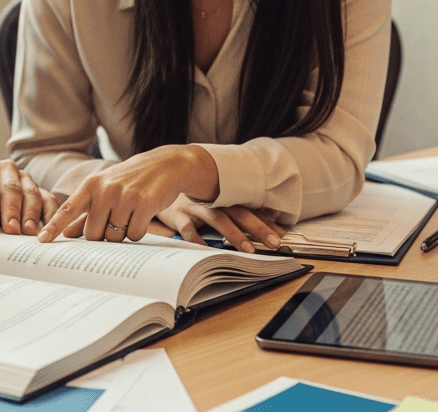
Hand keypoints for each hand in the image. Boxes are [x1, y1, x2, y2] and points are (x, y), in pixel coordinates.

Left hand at [0, 155, 59, 234]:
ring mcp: (24, 178)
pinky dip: (49, 215)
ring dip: (30, 214)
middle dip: (10, 210)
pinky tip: (46, 230)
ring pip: (30, 192)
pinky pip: (47, 199)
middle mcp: (4, 168)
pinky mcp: (39, 190)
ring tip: (27, 233)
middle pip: (10, 187)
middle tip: (10, 231)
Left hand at [37, 144, 218, 243]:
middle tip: (115, 219)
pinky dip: (138, 231)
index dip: (54, 226)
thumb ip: (85, 212)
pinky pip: (134, 234)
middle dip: (103, 234)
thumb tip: (67, 233)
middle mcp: (105, 189)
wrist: (165, 165)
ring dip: (122, 233)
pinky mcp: (144, 204)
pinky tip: (143, 215)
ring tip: (131, 213)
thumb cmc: (130, 179)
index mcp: (91, 184)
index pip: (68, 209)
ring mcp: (125, 196)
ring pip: (114, 236)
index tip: (42, 240)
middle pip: (93, 234)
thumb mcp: (105, 189)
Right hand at [157, 195, 287, 253]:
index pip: (249, 208)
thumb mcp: (209, 201)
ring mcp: (195, 206)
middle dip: (258, 227)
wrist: (154, 185)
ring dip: (235, 234)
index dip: (266, 220)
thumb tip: (257, 226)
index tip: (282, 233)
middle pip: (239, 212)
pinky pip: (189, 228)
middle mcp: (211, 199)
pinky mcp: (178, 214)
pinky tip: (208, 251)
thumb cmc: (188, 199)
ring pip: (218, 219)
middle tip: (274, 242)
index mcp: (222, 196)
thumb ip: (230, 212)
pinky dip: (198, 239)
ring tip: (249, 250)